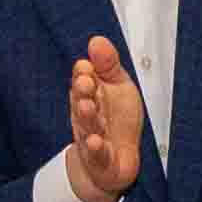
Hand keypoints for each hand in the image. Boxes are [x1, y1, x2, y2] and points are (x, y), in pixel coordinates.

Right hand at [65, 38, 147, 201]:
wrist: (116, 161)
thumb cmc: (116, 121)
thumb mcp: (118, 86)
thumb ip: (108, 64)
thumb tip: (97, 39)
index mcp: (90, 96)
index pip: (83, 82)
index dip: (84, 74)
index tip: (85, 65)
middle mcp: (88, 116)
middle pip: (83, 102)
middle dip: (83, 92)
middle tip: (86, 81)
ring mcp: (92, 138)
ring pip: (88, 127)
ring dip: (87, 116)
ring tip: (87, 107)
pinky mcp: (100, 161)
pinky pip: (97, 155)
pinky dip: (96, 149)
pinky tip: (95, 141)